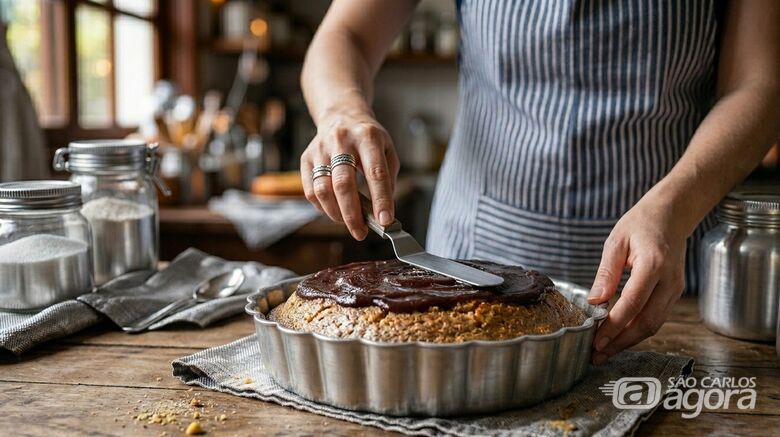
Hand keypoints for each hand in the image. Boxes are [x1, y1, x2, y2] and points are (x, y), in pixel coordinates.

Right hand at [300, 108, 399, 239]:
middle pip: (344, 184)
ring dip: (336, 214)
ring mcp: (320, 149)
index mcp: (368, 137)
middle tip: (361, 232)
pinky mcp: (306, 157)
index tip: (385, 221)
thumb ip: (387, 181)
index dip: (381, 199)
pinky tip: (335, 211)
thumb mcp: (387, 151)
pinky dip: (323, 207)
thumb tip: (381, 214)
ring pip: (323, 189)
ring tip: (349, 223)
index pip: (375, 172)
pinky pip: (311, 190)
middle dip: (353, 214)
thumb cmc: (368, 140)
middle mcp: (342, 140)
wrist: (341, 115)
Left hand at [588, 198, 686, 364]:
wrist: (672, 214)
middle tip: (597, 355)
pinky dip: (638, 330)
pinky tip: (619, 335)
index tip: (596, 341)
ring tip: (605, 351)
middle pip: (647, 322)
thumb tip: (594, 301)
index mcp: (653, 266)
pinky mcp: (675, 292)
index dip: (614, 327)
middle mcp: (669, 281)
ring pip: (654, 324)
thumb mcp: (616, 242)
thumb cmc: (641, 224)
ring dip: (629, 340)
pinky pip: (657, 317)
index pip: (632, 304)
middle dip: (621, 342)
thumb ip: (606, 273)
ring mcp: (676, 289)